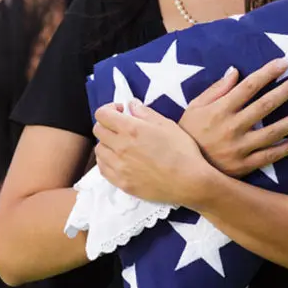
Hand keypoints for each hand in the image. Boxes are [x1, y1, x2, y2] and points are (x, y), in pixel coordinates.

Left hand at [93, 100, 212, 204]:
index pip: (102, 114)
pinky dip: (107, 161)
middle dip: (107, 124)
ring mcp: (119, 167)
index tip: (120, 112)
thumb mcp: (167, 125)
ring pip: (99, 150)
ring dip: (107, 143)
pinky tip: (119, 160)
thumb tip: (131, 105)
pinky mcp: (121, 183)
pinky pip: (102, 168)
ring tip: (121, 145)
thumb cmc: (182, 151)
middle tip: (121, 128)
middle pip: (98, 130)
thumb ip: (145, 113)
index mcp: (131, 130)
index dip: (109, 109)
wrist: (190, 182)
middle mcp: (120, 147)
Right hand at [178, 58, 287, 177]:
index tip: (284, 63)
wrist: (180, 169)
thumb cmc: (187, 134)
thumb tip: (235, 71)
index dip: (268, 73)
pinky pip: (270, 155)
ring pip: (273, 131)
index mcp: (219, 109)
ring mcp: (239, 148)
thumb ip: (216, 90)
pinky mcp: (244, 166)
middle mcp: (232, 127)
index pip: (249, 86)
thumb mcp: (194, 107)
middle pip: (265, 105)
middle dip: (286, 90)